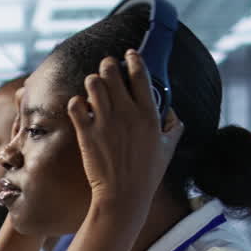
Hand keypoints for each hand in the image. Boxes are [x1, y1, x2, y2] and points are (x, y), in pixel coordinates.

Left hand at [66, 52, 183, 212]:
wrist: (123, 196)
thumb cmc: (147, 174)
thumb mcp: (168, 149)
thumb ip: (174, 127)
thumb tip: (174, 113)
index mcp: (149, 114)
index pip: (140, 74)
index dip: (134, 59)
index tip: (129, 54)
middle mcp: (126, 114)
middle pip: (111, 71)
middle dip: (108, 66)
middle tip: (106, 70)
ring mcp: (105, 122)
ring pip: (92, 83)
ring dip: (92, 82)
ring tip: (93, 89)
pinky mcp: (86, 133)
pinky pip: (75, 105)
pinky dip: (76, 102)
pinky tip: (81, 108)